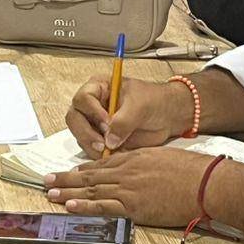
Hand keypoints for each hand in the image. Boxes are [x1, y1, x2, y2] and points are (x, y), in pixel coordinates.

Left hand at [42, 147, 203, 225]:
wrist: (207, 183)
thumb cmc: (192, 171)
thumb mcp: (163, 157)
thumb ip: (144, 162)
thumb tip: (134, 169)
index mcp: (134, 158)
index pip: (102, 163)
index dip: (83, 169)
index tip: (69, 172)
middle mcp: (127, 171)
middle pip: (90, 175)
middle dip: (67, 178)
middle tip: (47, 180)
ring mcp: (129, 189)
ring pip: (92, 190)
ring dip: (69, 191)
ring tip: (51, 193)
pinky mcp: (135, 207)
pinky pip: (105, 207)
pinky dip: (86, 206)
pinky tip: (71, 206)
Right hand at [66, 76, 193, 155]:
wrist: (168, 116)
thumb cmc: (155, 101)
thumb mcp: (140, 105)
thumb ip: (123, 121)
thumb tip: (110, 140)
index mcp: (99, 88)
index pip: (83, 98)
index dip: (92, 111)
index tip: (107, 123)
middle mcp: (93, 105)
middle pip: (75, 119)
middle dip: (86, 133)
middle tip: (102, 144)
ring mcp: (95, 123)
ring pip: (80, 136)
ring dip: (91, 146)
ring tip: (109, 151)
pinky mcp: (102, 140)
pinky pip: (91, 149)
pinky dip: (98, 155)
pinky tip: (112, 155)